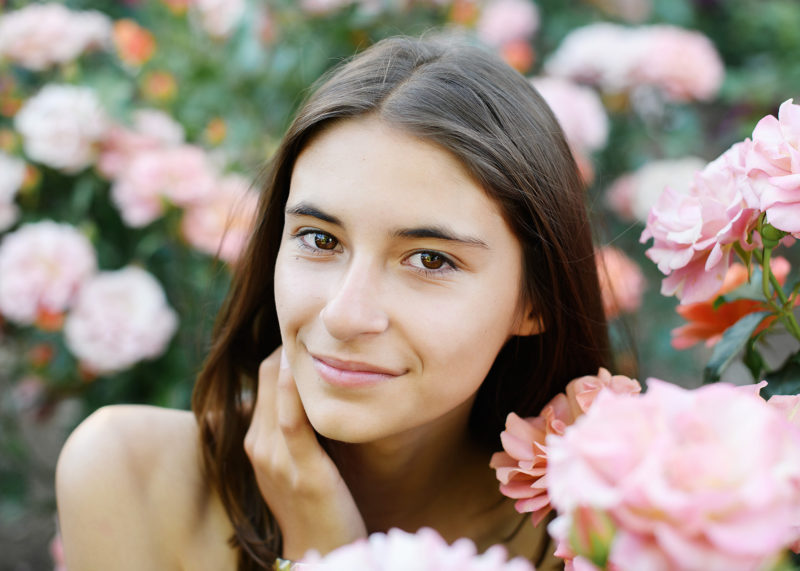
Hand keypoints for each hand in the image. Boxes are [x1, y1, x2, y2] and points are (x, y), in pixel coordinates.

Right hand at [243, 348, 366, 559]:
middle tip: (328, 324)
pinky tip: (301, 367)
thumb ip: (297, 425)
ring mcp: (276, 459)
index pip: (266, 373)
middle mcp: (258, 444)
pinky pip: (292, 425)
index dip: (288, 347)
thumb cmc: (317, 499)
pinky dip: (292, 393)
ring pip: (277, 390)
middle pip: (268, 374)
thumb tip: (313, 386)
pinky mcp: (302, 472)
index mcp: (256, 437)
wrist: (320, 550)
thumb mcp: (297, 457)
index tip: (320, 331)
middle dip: (294, 344)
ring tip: (324, 332)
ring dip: (297, 359)